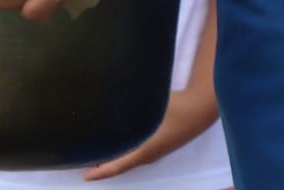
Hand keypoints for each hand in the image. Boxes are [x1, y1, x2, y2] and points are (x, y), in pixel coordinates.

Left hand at [82, 86, 218, 179]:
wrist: (199, 110)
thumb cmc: (175, 107)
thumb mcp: (150, 107)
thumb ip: (129, 110)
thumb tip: (108, 106)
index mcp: (144, 150)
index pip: (118, 166)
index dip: (100, 172)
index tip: (85, 176)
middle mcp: (149, 155)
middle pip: (121, 164)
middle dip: (102, 164)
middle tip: (83, 158)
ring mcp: (155, 152)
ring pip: (129, 159)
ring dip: (113, 157)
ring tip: (95, 151)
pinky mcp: (160, 145)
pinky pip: (136, 153)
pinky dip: (123, 152)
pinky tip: (117, 142)